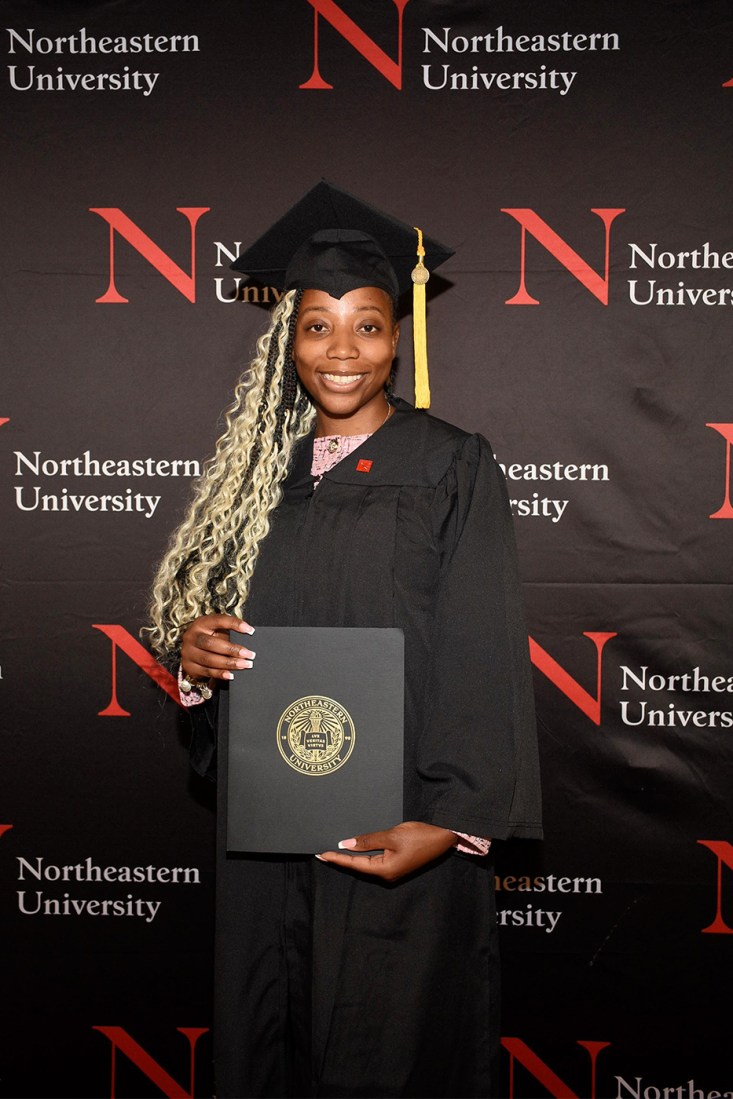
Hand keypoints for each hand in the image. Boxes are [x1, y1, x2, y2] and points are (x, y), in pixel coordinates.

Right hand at [180, 614, 254, 682]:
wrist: (192, 649)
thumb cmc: (210, 637)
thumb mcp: (217, 630)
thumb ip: (229, 632)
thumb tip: (247, 639)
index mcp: (201, 623)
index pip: (219, 621)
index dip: (235, 624)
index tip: (250, 630)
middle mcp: (191, 637)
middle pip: (212, 644)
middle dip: (233, 650)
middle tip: (249, 655)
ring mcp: (188, 653)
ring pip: (210, 660)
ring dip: (230, 664)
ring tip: (245, 665)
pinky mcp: (189, 667)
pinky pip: (207, 672)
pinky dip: (220, 674)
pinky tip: (231, 675)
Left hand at [317, 821, 456, 881]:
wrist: (443, 837)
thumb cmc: (419, 836)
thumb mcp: (391, 836)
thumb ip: (368, 841)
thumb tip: (346, 844)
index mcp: (384, 870)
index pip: (354, 864)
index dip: (337, 859)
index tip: (321, 854)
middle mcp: (386, 874)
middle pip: (358, 866)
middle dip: (341, 859)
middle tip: (322, 852)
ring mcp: (392, 871)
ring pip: (366, 864)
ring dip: (351, 857)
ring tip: (334, 851)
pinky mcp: (396, 864)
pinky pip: (374, 861)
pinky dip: (363, 855)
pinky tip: (355, 849)